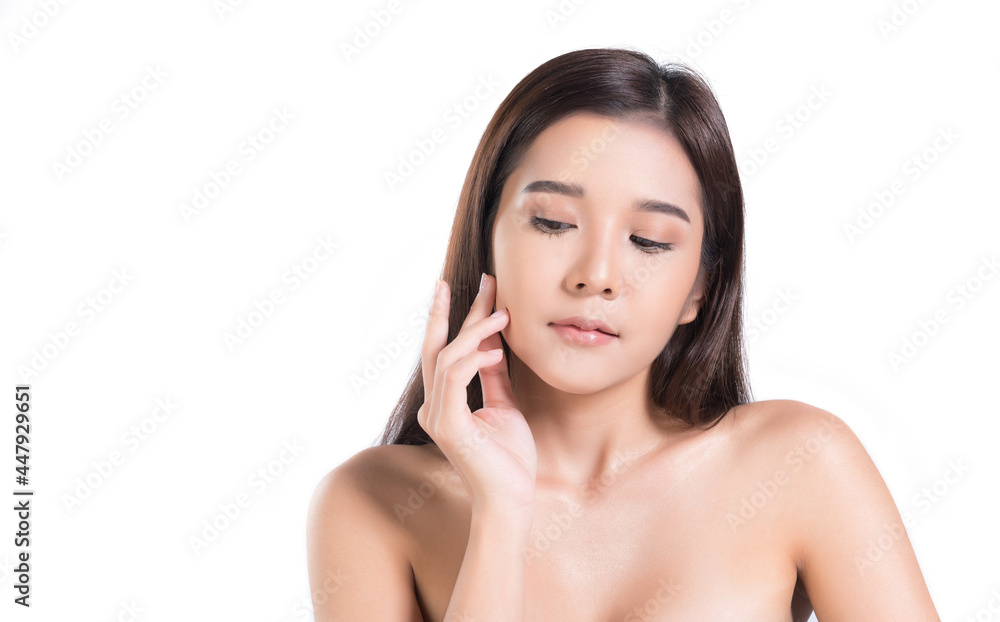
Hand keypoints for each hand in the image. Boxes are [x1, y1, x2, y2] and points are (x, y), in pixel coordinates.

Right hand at [418, 274, 536, 514]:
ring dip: (474, 332)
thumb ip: (494, 377)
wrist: (511, 500)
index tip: (478, 289)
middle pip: (437, 348)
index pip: (447, 352)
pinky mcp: (449, 425)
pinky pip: (455, 379)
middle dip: (452, 311)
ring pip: (446, 358)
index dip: (460, 320)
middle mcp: (433, 407)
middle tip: (470, 281)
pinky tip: (496, 348)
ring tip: (503, 314)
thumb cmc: (509, 460)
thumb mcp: (505, 407)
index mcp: (444, 404)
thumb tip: (494, 347)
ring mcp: (437, 416)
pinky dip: (474, 358)